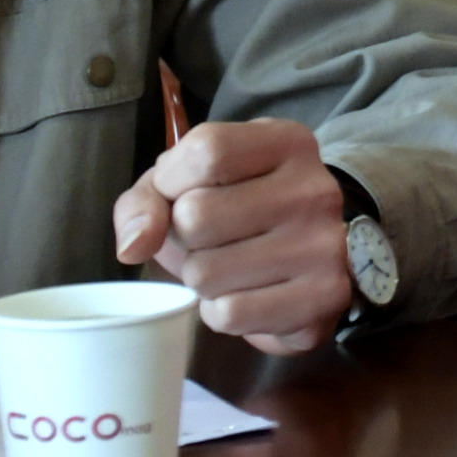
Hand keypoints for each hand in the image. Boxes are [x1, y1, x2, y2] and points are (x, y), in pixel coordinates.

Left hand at [114, 117, 357, 351]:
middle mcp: (315, 189)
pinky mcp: (322, 300)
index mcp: (288, 143)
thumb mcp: (191, 182)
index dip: (173, 180)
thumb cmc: (239, 208)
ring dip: (201, 279)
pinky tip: (247, 294)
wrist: (315, 255)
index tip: (182, 192)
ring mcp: (324, 247)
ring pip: (206, 272)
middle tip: (213, 238)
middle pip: (197, 215)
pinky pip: (229, 314)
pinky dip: (221, 311)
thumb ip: (147, 200)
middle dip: (185, 237)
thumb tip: (132, 246)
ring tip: (231, 267)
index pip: (206, 151)